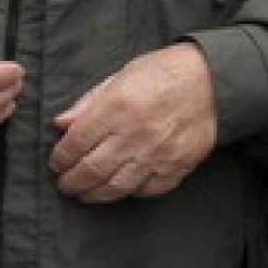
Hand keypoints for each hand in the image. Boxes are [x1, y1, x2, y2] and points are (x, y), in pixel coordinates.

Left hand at [48, 43, 219, 202]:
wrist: (211, 81)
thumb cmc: (161, 73)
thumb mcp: (119, 76)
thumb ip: (88, 103)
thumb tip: (60, 124)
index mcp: (117, 107)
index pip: (77, 143)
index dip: (61, 158)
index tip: (56, 163)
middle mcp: (134, 134)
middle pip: (92, 170)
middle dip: (72, 182)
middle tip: (64, 185)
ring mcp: (156, 154)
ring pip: (116, 187)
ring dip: (94, 194)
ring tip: (84, 194)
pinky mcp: (176, 167)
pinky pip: (145, 190)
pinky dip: (128, 193)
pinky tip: (118, 189)